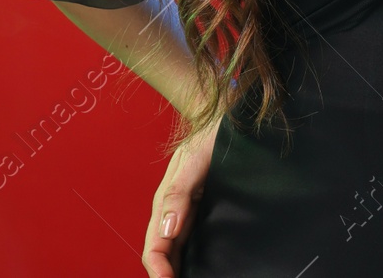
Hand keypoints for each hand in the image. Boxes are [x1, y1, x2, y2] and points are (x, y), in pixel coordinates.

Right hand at [142, 115, 221, 277]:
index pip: (155, 246)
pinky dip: (192, 260)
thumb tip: (168, 228)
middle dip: (166, 275)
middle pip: (164, 254)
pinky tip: (204, 269)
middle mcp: (174, 212)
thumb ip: (179, 192)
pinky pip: (193, 242)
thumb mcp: (194, 160)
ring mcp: (188, 214)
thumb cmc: (209, 136)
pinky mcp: (203, 213)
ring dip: (178, 270)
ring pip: (177, 252)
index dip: (158, 269)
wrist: (228, 120)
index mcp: (165, 202)